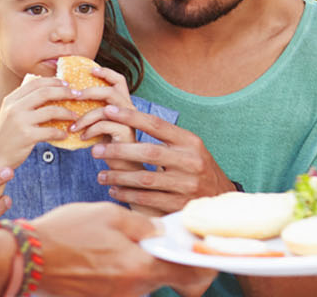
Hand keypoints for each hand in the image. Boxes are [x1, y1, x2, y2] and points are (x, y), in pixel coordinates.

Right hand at [0, 76, 82, 169]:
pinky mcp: (26, 136)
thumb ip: (25, 102)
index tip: (68, 84)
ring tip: (75, 117)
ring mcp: (20, 122)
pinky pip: (51, 131)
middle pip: (45, 93)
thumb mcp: (11, 114)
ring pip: (51, 111)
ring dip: (67, 113)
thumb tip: (50, 90)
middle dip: (65, 92)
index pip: (35, 83)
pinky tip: (65, 134)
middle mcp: (14, 108)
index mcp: (11, 100)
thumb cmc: (8, 136)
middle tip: (78, 95)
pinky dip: (61, 132)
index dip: (54, 81)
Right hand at [30, 202, 215, 296]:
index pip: (187, 273)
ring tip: (128, 244)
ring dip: (145, 266)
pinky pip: (123, 287)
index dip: (203, 266)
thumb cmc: (65, 232)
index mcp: (140, 266)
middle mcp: (132, 289)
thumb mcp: (110, 216)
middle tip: (168, 245)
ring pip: (144, 282)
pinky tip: (109, 255)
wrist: (24, 258)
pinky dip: (124, 273)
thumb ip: (143, 225)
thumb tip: (162, 231)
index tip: (210, 258)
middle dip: (172, 263)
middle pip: (166, 278)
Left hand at [69, 66, 138, 167]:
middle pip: (111, 91)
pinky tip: (83, 138)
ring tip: (73, 127)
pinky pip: (104, 125)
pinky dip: (90, 130)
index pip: (119, 80)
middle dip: (90, 92)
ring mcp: (130, 122)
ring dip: (85, 117)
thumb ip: (93, 113)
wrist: (124, 170)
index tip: (90, 70)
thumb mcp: (101, 125)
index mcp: (124, 105)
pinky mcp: (126, 133)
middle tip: (74, 96)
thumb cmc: (109, 146)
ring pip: (106, 109)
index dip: (106, 72)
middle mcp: (130, 110)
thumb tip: (70, 101)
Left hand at [92, 105, 232, 212]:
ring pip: (144, 178)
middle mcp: (190, 161)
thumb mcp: (190, 148)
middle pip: (148, 152)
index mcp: (190, 142)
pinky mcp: (180, 204)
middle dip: (118, 150)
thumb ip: (167, 138)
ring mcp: (186, 183)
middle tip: (96, 150)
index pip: (157, 124)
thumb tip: (131, 119)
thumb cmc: (197, 168)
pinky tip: (115, 191)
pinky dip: (127, 194)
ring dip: (118, 176)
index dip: (131, 117)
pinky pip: (147, 198)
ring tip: (101, 175)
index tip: (108, 111)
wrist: (220, 197)